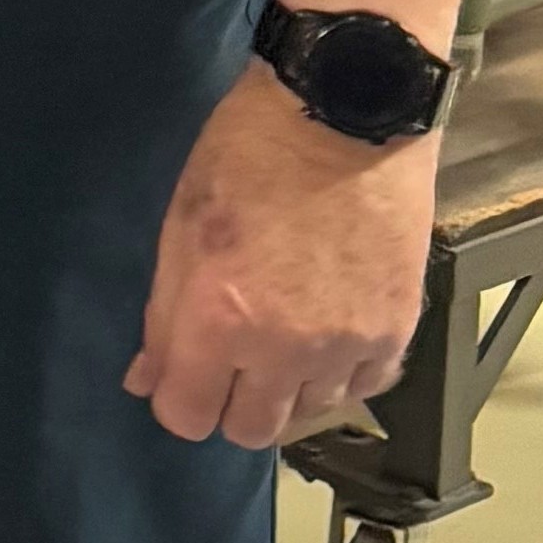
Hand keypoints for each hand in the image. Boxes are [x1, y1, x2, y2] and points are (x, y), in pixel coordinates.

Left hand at [128, 61, 441, 450]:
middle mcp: (284, 348)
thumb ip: (163, 315)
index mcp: (218, 319)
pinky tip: (326, 333)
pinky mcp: (396, 331)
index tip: (180, 374)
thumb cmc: (249, 153)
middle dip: (228, 401)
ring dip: (287, 388)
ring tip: (281, 333)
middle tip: (229, 356)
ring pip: (307, 413)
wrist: (345, 113)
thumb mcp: (179, 225)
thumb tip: (146, 380)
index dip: (176, 398)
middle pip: (248, 429)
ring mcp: (346, 345)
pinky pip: (361, 387)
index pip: (186, 416)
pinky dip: (340, 373)